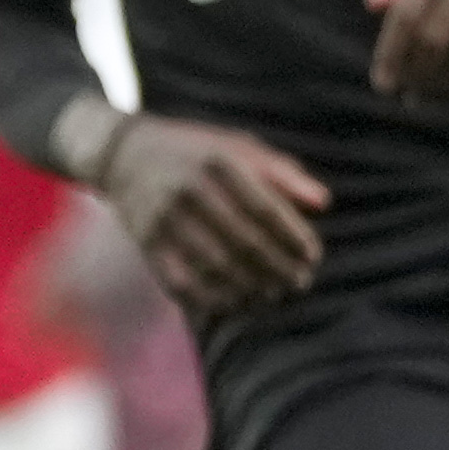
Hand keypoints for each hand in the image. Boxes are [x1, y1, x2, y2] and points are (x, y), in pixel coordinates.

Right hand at [80, 110, 326, 321]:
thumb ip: (282, 172)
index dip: (294, 237)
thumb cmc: (196, 152)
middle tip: (300, 282)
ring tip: (273, 294)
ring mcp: (164, 218)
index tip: (313, 256)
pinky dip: (212, 299)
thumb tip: (324, 203)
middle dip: (279, 268)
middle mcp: (189, 189)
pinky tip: (235, 303)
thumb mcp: (237, 147)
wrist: (124, 154)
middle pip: (245, 242)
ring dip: (252, 288)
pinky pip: (183, 283)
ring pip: (218, 267)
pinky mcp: (146, 243)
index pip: (266, 208)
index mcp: (218, 162)